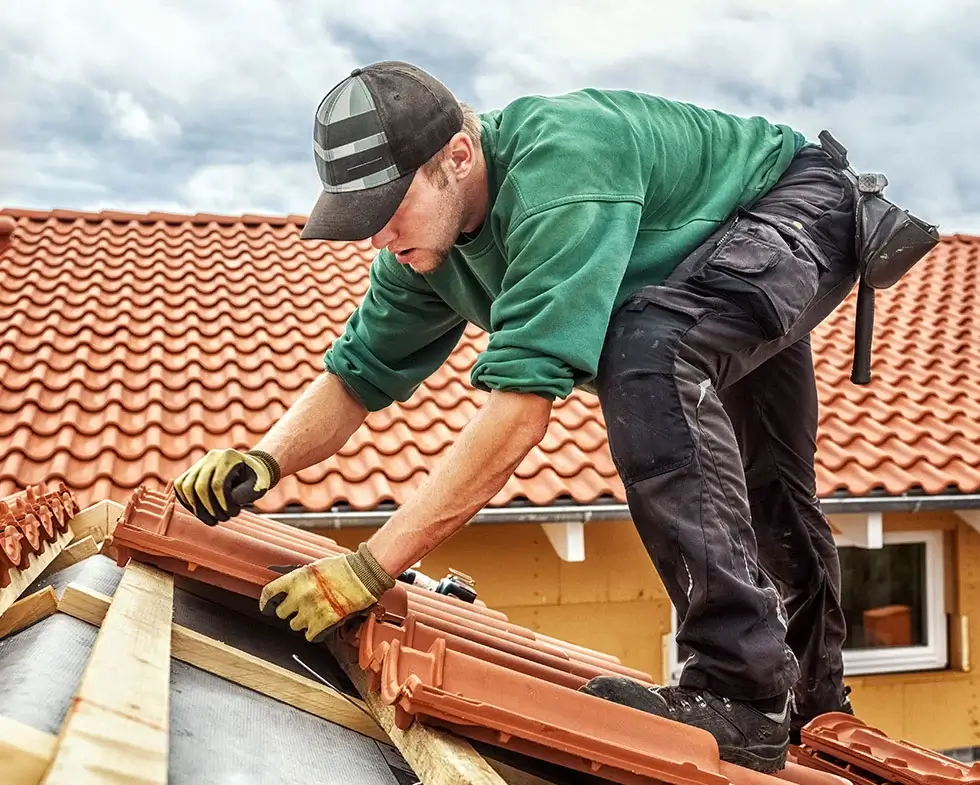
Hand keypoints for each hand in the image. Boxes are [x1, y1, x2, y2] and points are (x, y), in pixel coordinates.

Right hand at [174, 448, 279, 525]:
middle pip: (199, 486)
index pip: (218, 484)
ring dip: (197, 508)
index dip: (223, 503)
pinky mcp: (191, 472)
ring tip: (212, 520)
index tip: (232, 513)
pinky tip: (201, 513)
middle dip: (209, 508)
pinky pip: (180, 487)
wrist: (249, 469)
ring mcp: (199, 463)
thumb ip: (250, 492)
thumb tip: (232, 499)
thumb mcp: (262, 483)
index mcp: (229, 457)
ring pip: (186, 487)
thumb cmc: (256, 478)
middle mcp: (211, 457)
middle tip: (223, 518)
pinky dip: (187, 503)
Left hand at [259, 543, 395, 642]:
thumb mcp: (315, 567)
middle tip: (301, 608)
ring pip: (295, 625)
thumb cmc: (343, 568)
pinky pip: (310, 635)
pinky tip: (321, 624)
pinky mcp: (323, 622)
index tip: (267, 607)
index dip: (266, 602)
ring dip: (304, 622)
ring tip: (316, 614)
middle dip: (290, 612)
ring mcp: (310, 610)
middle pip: (282, 613)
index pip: (269, 593)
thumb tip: (290, 589)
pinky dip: (315, 632)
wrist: (363, 574)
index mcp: (296, 578)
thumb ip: (300, 579)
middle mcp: (300, 595)